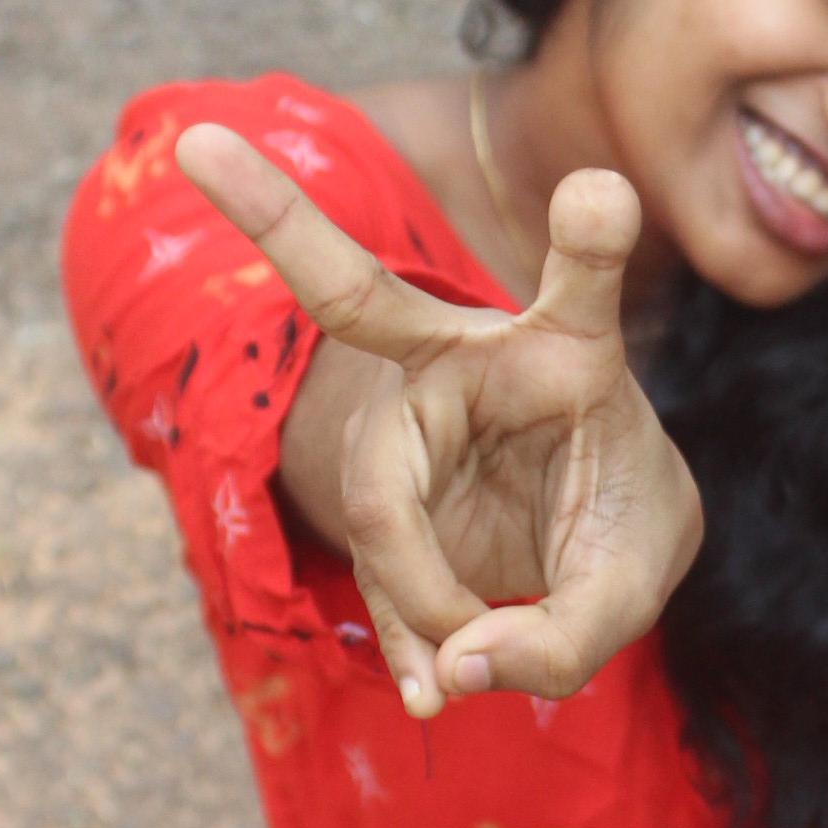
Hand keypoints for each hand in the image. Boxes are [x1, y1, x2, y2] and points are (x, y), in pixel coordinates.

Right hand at [174, 126, 701, 713]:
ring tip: (468, 676)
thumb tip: (456, 672)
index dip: (592, 239)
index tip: (602, 190)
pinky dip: (411, 641)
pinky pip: (378, 571)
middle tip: (195, 138)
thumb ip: (569, 635)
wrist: (585, 545)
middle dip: (275, 219)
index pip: (579, 283)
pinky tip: (435, 689)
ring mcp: (406, 423)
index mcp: (566, 351)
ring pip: (378, 496)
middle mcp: (471, 359)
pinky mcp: (381, 495)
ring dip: (425, 598)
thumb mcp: (633, 581)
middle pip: (362, 303)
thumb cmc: (619, 522)